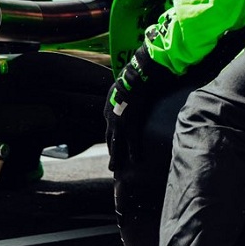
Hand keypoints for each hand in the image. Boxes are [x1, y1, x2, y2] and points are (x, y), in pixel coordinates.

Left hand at [104, 41, 168, 171]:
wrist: (135, 77)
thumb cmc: (132, 77)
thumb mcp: (123, 85)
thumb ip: (125, 92)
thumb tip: (131, 91)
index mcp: (109, 108)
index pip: (110, 127)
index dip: (112, 138)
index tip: (113, 146)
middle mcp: (111, 117)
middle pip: (110, 138)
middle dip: (111, 151)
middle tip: (112, 164)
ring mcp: (120, 122)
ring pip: (116, 144)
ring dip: (116, 157)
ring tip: (115, 168)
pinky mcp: (131, 124)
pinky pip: (132, 142)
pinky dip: (133, 151)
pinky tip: (135, 160)